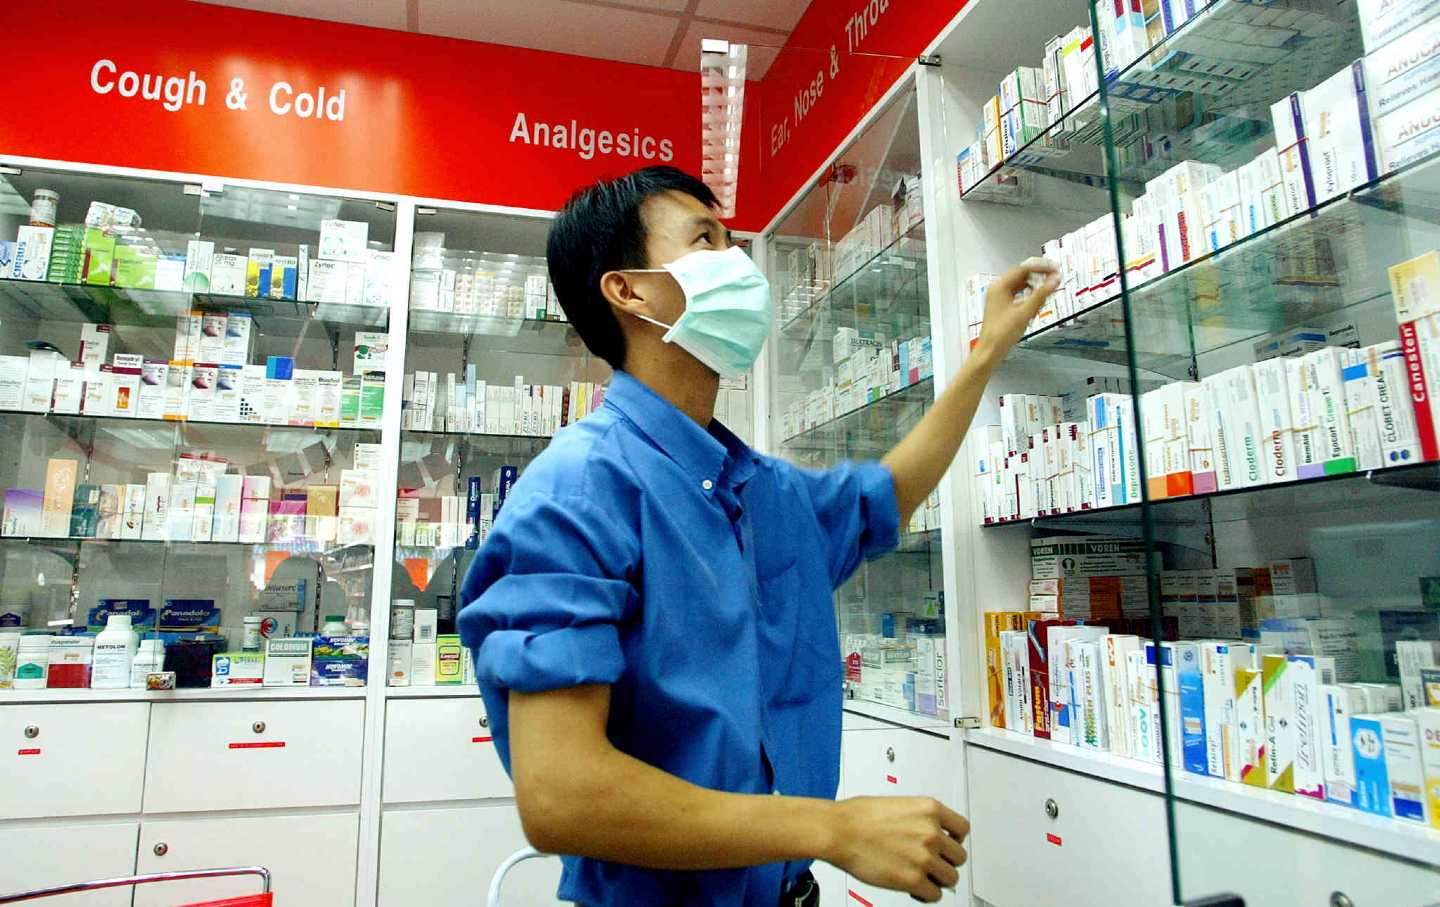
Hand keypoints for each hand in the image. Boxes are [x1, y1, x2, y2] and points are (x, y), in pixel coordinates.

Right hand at [826, 797, 969, 902]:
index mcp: (929, 809)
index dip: (955, 839)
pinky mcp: (913, 880)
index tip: (949, 843)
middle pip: (959, 856)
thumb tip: (925, 831)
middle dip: (946, 861)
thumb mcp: (898, 804)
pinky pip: (935, 894)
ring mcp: (924, 857)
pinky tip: (915, 888)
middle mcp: (931, 832)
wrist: (839, 830)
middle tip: (933, 863)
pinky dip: (926, 894)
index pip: (962, 829)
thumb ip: (918, 818)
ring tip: (924, 876)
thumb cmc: (858, 816)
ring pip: (951, 878)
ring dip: (938, 879)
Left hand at [974, 258, 1060, 360]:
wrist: (990, 351)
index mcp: (1000, 286)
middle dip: (1039, 275)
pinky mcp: (1002, 305)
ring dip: (1035, 285)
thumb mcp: (1025, 312)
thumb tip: (1055, 280)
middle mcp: (997, 288)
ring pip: (1020, 284)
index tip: (1056, 269)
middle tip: (1055, 277)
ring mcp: (998, 296)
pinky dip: (1029, 294)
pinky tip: (1037, 299)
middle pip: (1022, 275)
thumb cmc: (1003, 333)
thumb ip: (1041, 294)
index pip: (1024, 269)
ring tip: (1049, 288)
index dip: (1041, 267)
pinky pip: (1018, 293)